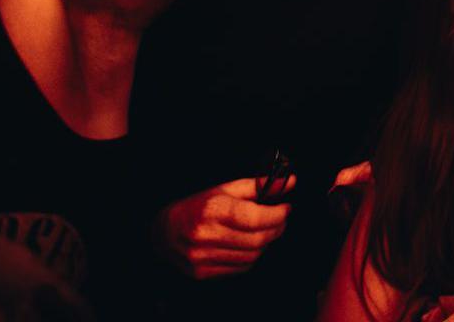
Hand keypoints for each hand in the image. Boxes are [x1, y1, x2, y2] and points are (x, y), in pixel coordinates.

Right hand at [156, 175, 293, 279]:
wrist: (163, 231)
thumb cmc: (198, 206)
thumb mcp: (226, 189)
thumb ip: (259, 186)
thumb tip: (290, 182)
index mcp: (213, 210)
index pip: (257, 218)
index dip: (278, 214)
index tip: (286, 208)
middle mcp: (206, 235)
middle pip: (258, 239)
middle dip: (277, 229)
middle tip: (280, 220)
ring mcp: (202, 257)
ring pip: (253, 256)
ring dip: (265, 244)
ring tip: (262, 231)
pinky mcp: (202, 272)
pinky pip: (241, 268)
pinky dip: (251, 257)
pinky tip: (247, 245)